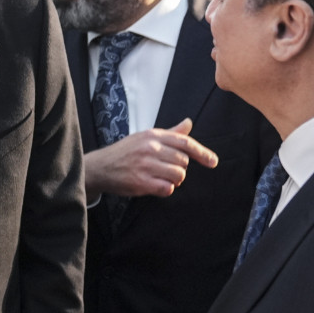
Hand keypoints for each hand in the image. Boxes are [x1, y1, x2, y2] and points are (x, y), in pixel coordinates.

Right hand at [85, 118, 217, 198]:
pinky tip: (155, 185)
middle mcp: (150, 148)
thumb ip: (170, 133)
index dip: (202, 153)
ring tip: (160, 178)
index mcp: (153, 135)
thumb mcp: (146, 138)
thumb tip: (189, 123)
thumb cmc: (125, 152)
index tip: (213, 162)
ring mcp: (146, 165)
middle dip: (179, 169)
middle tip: (165, 170)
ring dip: (173, 180)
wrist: (100, 167)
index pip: (185, 142)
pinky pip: (168, 188)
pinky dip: (166, 189)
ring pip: (178, 176)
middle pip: (183, 162)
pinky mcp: (141, 182)